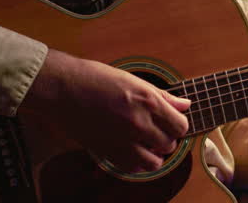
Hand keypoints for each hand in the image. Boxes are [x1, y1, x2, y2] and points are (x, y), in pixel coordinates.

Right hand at [19, 49, 190, 172]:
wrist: (62, 88)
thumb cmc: (95, 78)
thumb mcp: (134, 80)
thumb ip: (162, 96)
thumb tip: (185, 104)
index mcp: (147, 101)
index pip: (180, 125)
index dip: (178, 124)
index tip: (172, 121)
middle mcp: (138, 122)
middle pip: (169, 144)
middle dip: (167, 139)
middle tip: (158, 131)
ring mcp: (122, 139)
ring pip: (154, 162)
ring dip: (155, 155)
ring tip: (148, 144)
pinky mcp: (106, 151)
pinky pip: (132, 168)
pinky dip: (137, 163)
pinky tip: (133, 151)